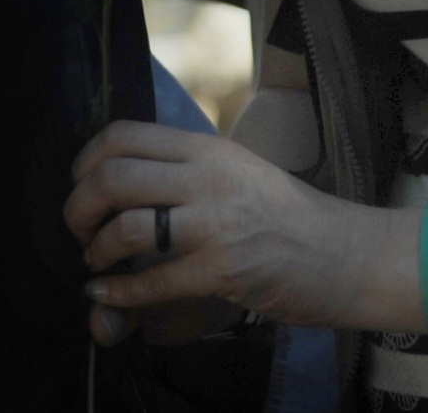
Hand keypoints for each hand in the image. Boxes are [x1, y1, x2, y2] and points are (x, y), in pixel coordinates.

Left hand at [65, 119, 376, 346]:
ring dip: (96, 249)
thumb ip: (185, 168)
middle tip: (77, 228)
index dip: (85, 159)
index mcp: (206, 148)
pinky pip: (154, 280)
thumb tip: (123, 177)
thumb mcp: (236, 170)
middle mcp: (207, 179)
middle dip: (78, 206)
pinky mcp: (225, 271)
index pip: (122, 134)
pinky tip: (106, 292)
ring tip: (95, 260)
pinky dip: (120, 290)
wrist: (350, 256)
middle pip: (111, 177)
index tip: (77, 183)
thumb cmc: (290, 216)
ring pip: (126, 226)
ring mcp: (216, 225)